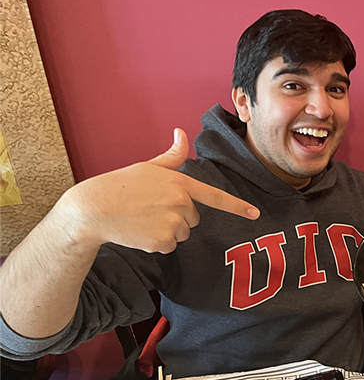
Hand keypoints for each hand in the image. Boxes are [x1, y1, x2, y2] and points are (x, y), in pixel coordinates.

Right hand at [62, 129, 259, 252]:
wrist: (93, 208)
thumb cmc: (120, 184)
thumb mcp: (148, 166)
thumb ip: (172, 155)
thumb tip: (181, 133)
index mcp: (181, 183)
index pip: (215, 196)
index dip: (237, 206)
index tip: (255, 214)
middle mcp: (181, 203)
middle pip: (194, 218)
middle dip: (178, 216)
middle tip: (152, 209)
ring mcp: (172, 223)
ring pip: (182, 234)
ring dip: (167, 231)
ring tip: (143, 219)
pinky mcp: (162, 241)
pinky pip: (168, 247)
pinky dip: (156, 244)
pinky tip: (139, 232)